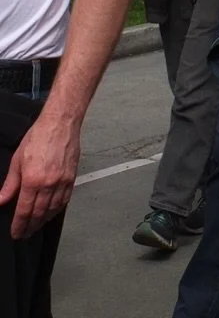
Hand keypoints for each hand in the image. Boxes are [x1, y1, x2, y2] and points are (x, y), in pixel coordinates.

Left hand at [0, 104, 80, 237]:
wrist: (61, 123)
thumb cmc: (37, 138)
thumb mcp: (17, 160)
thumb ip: (10, 184)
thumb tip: (0, 201)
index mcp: (32, 180)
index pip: (24, 211)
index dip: (19, 225)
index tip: (16, 233)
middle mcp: (48, 184)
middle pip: (39, 213)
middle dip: (30, 227)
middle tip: (24, 234)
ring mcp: (62, 182)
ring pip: (52, 210)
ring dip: (43, 221)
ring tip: (36, 226)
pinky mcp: (72, 177)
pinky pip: (65, 200)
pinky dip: (57, 210)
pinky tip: (51, 213)